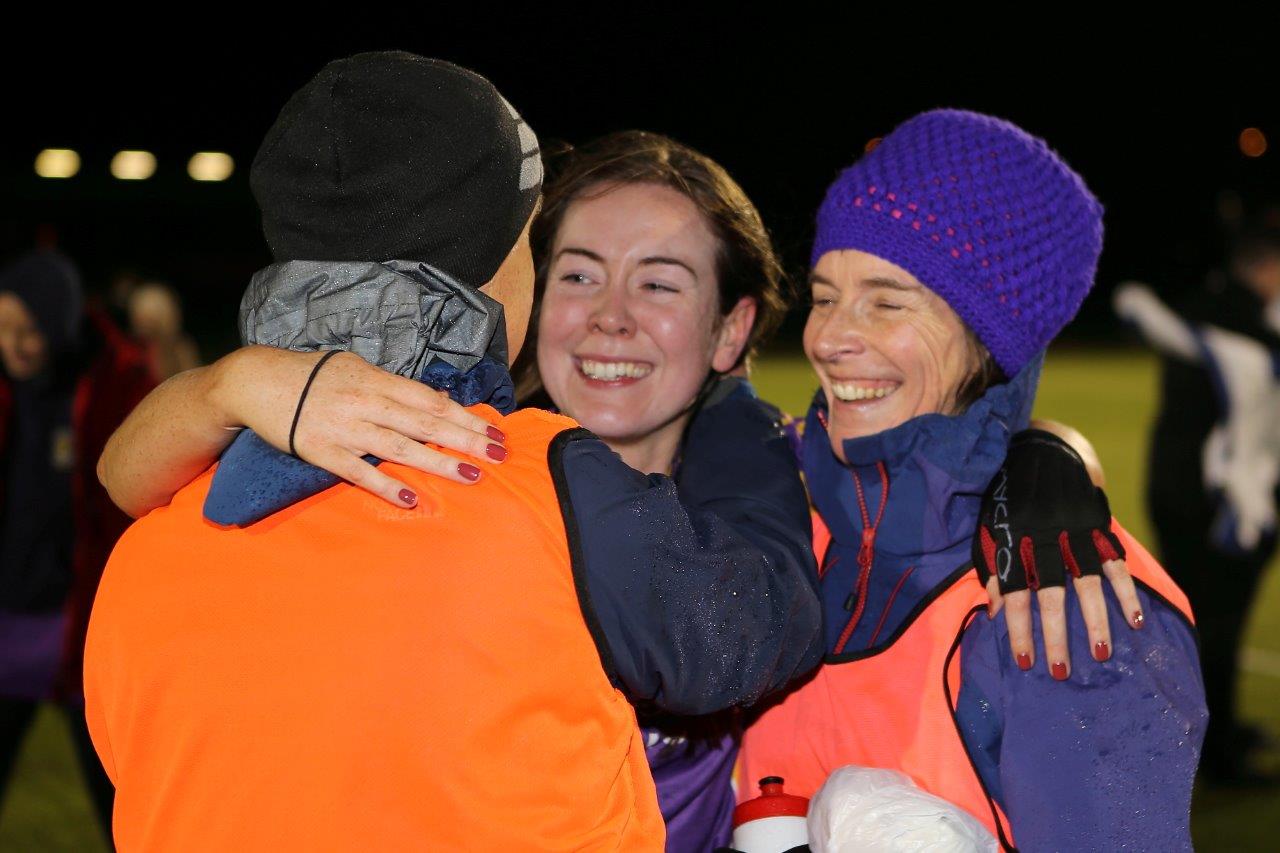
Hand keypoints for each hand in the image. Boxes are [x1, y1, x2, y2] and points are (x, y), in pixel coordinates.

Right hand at [213, 346, 506, 504]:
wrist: (256, 381)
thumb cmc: (311, 374)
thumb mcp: (355, 367)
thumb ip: (390, 385)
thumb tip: (429, 399)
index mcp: (378, 380)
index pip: (432, 401)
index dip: (466, 416)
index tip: (494, 431)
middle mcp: (367, 402)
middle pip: (426, 423)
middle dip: (467, 439)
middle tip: (500, 455)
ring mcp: (346, 428)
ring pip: (401, 447)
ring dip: (439, 463)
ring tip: (472, 476)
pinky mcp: (323, 451)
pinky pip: (359, 472)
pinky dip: (386, 485)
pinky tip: (412, 498)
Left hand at [972, 429, 1144, 679]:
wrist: (1041, 450)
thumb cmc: (1007, 499)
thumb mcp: (989, 529)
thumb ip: (991, 569)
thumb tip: (992, 613)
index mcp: (1011, 540)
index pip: (1013, 592)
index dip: (1017, 627)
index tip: (1023, 660)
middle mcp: (1043, 537)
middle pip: (1051, 592)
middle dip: (1056, 634)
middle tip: (1060, 671)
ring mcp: (1074, 530)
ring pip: (1087, 581)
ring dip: (1095, 620)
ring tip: (1100, 654)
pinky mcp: (1098, 524)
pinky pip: (1115, 561)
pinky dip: (1126, 590)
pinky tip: (1134, 619)